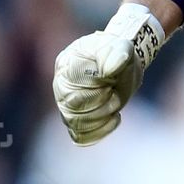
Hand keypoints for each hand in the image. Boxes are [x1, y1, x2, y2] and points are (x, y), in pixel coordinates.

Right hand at [52, 4, 163, 145]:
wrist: (123, 65)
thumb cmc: (118, 53)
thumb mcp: (122, 47)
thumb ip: (116, 55)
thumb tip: (107, 72)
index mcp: (67, 64)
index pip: (72, 84)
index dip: (95, 84)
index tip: (110, 76)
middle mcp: (61, 86)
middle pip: (72, 107)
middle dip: (100, 101)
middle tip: (113, 90)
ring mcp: (67, 105)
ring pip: (75, 123)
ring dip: (102, 117)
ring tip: (116, 101)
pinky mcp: (77, 121)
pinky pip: (80, 136)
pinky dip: (100, 131)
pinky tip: (115, 117)